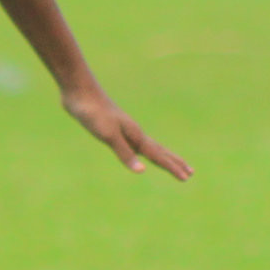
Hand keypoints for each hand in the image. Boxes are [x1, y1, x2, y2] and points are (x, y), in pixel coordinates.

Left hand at [62, 86, 191, 179]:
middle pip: (159, 151)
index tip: (187, 178)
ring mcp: (125, 130)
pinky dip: (143, 151)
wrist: (80, 92)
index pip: (158, 156)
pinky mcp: (114, 128)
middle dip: (174, 162)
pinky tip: (139, 151)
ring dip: (162, 156)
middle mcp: (134, 133)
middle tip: (190, 173)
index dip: (172, 168)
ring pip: (149, 147)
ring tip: (170, 162)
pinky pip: (135, 144)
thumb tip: (142, 171)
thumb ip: (124, 154)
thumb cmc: (94, 113)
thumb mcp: (108, 135)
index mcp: (136, 136)